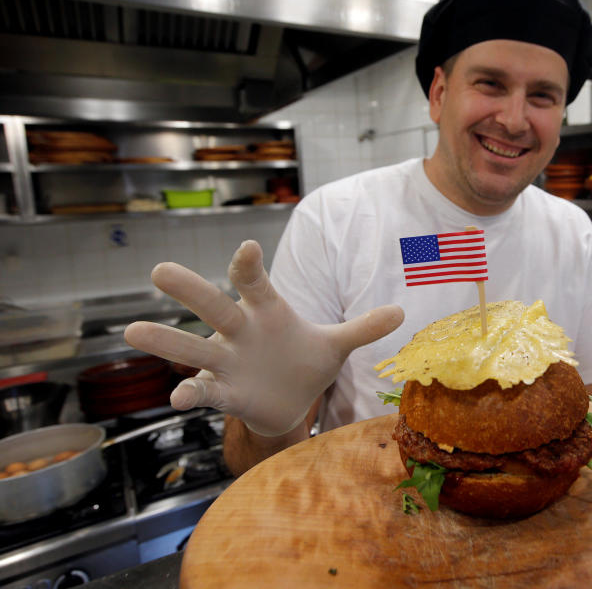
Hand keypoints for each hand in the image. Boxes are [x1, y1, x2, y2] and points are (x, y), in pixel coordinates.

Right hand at [124, 241, 403, 435]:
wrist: (289, 401)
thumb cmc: (304, 362)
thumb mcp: (334, 347)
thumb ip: (362, 328)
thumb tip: (402, 312)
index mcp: (267, 313)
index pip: (255, 283)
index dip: (251, 266)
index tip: (250, 247)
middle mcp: (240, 332)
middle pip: (213, 307)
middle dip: (190, 290)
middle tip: (159, 270)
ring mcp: (226, 362)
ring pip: (192, 347)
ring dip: (166, 340)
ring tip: (133, 331)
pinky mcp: (223, 393)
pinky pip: (202, 391)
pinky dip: (189, 393)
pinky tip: (177, 397)